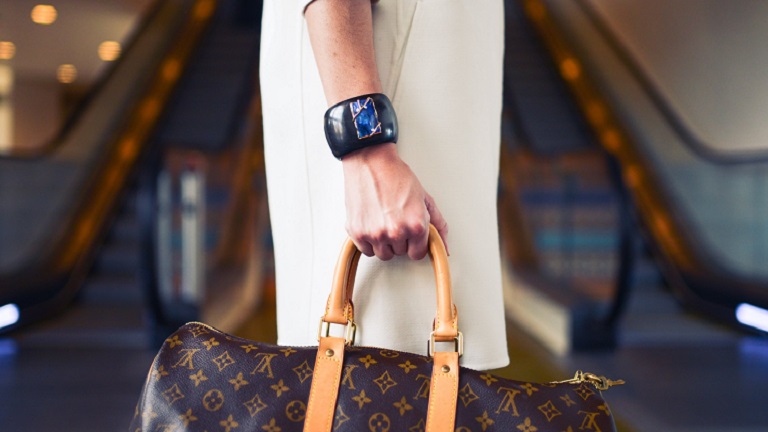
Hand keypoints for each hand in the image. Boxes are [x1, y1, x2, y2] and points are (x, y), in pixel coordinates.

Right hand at [342, 143, 448, 259]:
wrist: (370, 162)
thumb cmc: (396, 176)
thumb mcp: (425, 199)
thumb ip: (438, 225)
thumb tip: (445, 247)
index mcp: (416, 225)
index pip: (418, 253)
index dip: (415, 243)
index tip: (411, 234)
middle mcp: (396, 232)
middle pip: (400, 253)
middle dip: (400, 240)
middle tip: (396, 220)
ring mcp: (375, 234)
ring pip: (384, 254)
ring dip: (385, 243)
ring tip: (384, 222)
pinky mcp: (358, 232)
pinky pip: (367, 250)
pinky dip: (369, 241)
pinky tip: (373, 224)